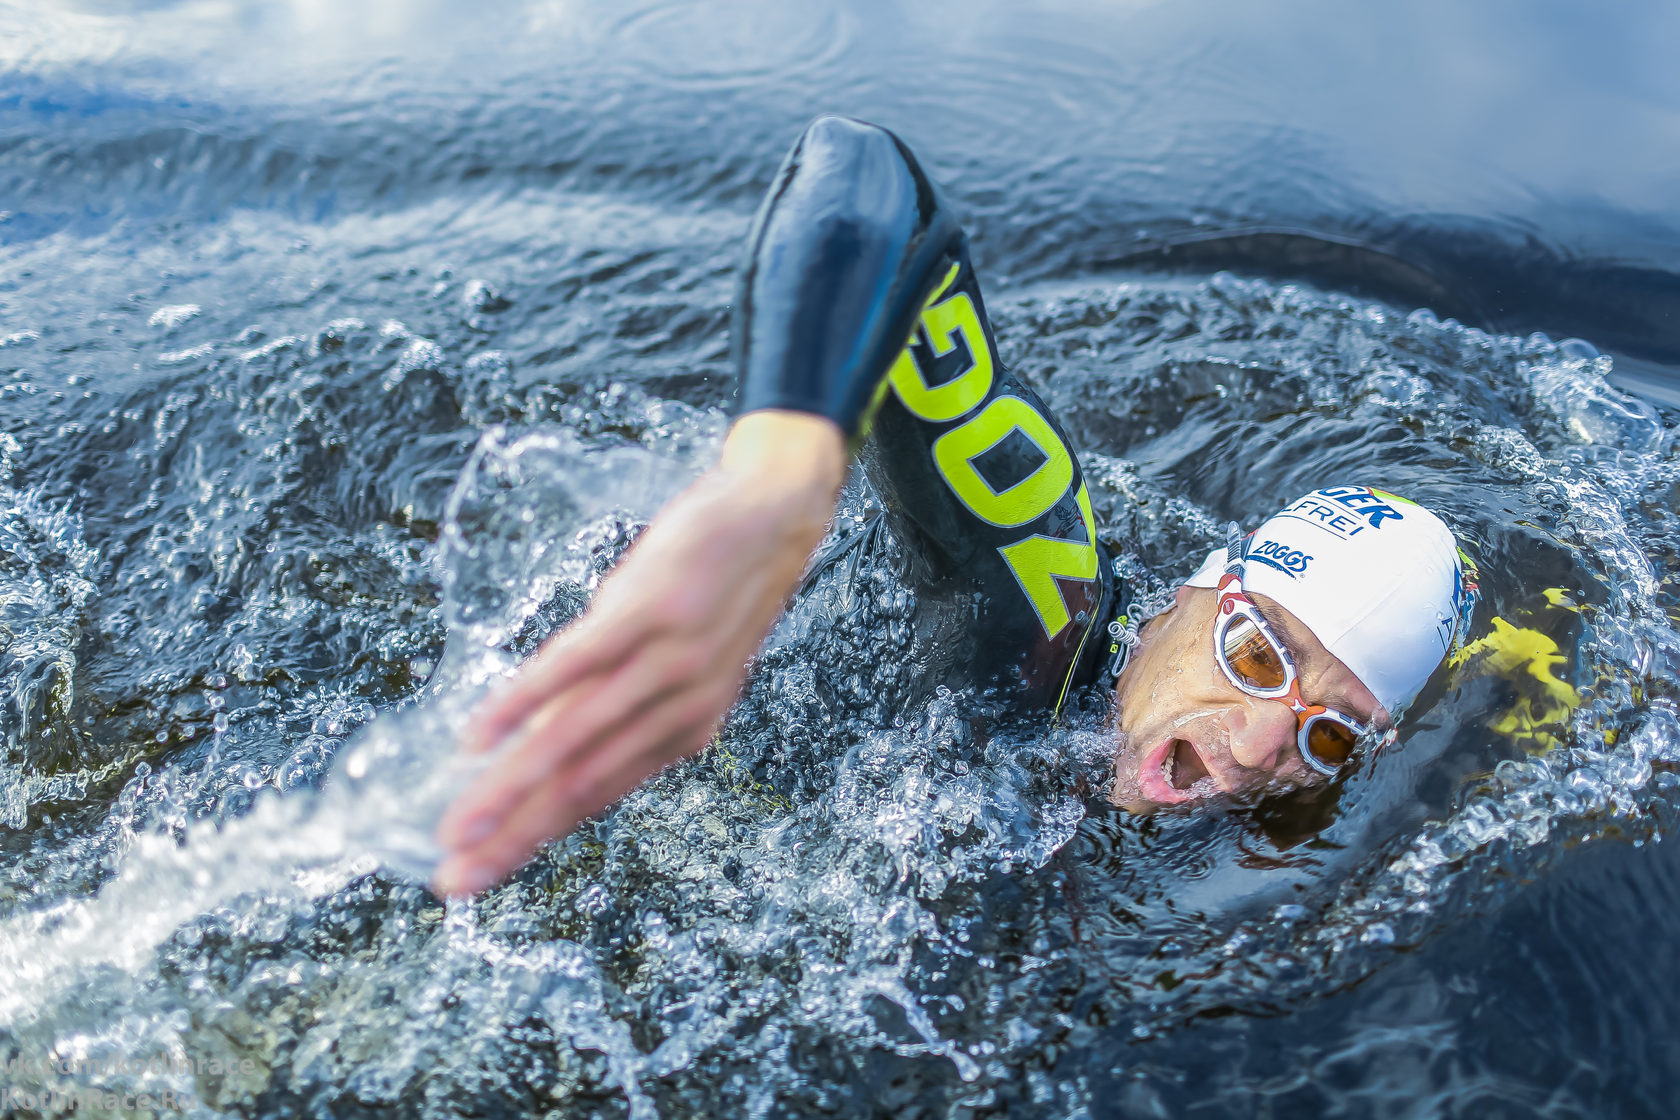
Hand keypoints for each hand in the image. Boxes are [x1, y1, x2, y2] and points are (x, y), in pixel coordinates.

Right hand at [431, 411, 845, 894]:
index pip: (598, 797)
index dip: (536, 839)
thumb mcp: (681, 661)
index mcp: (688, 731)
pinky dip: (521, 703)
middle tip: (452, 881)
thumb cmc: (716, 590)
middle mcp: (679, 708)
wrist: (775, 516)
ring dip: (505, 790)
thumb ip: (620, 705)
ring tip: (455, 827)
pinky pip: (574, 665)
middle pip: (579, 785)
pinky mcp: (648, 610)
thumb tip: (538, 744)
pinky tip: (480, 736)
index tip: (481, 876)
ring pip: (570, 738)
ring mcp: (665, 661)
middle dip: (512, 840)